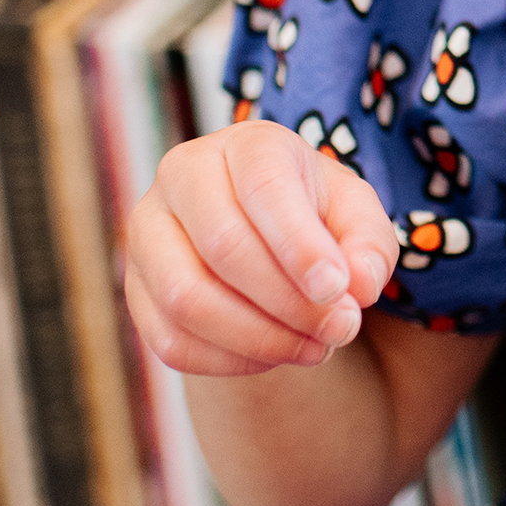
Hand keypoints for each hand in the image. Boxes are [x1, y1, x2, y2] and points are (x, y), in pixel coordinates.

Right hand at [126, 118, 399, 378]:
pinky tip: (274, 353)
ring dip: (260, 338)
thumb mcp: (357, 217)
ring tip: (314, 347)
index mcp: (246, 144)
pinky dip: (231, 361)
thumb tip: (358, 286)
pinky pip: (172, 341)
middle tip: (340, 328)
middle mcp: (182, 176)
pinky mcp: (136, 289)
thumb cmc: (316, 216)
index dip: (301, 246)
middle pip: (223, 245)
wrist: (264, 237)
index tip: (337, 290)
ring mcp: (146, 232)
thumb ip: (369, 246)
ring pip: (187, 299)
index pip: (263, 188)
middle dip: (289, 301)